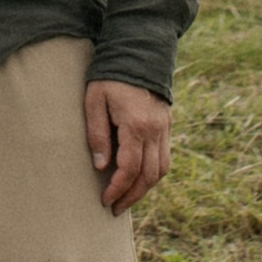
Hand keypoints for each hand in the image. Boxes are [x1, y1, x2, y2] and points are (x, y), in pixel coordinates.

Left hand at [85, 79, 171, 214]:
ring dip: (145, 188)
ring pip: (161, 169)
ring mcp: (164, 128)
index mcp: (136, 126)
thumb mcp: (95, 102)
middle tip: (115, 208)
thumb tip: (101, 166)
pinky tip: (140, 179)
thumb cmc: (110, 77)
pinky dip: (154, 173)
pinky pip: (165, 157)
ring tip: (127, 198)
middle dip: (132, 195)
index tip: (105, 200)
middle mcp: (155, 131)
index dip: (118, 189)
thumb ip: (97, 135)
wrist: (138, 54)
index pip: (129, 169)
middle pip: (149, 175)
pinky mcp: (166, 125)